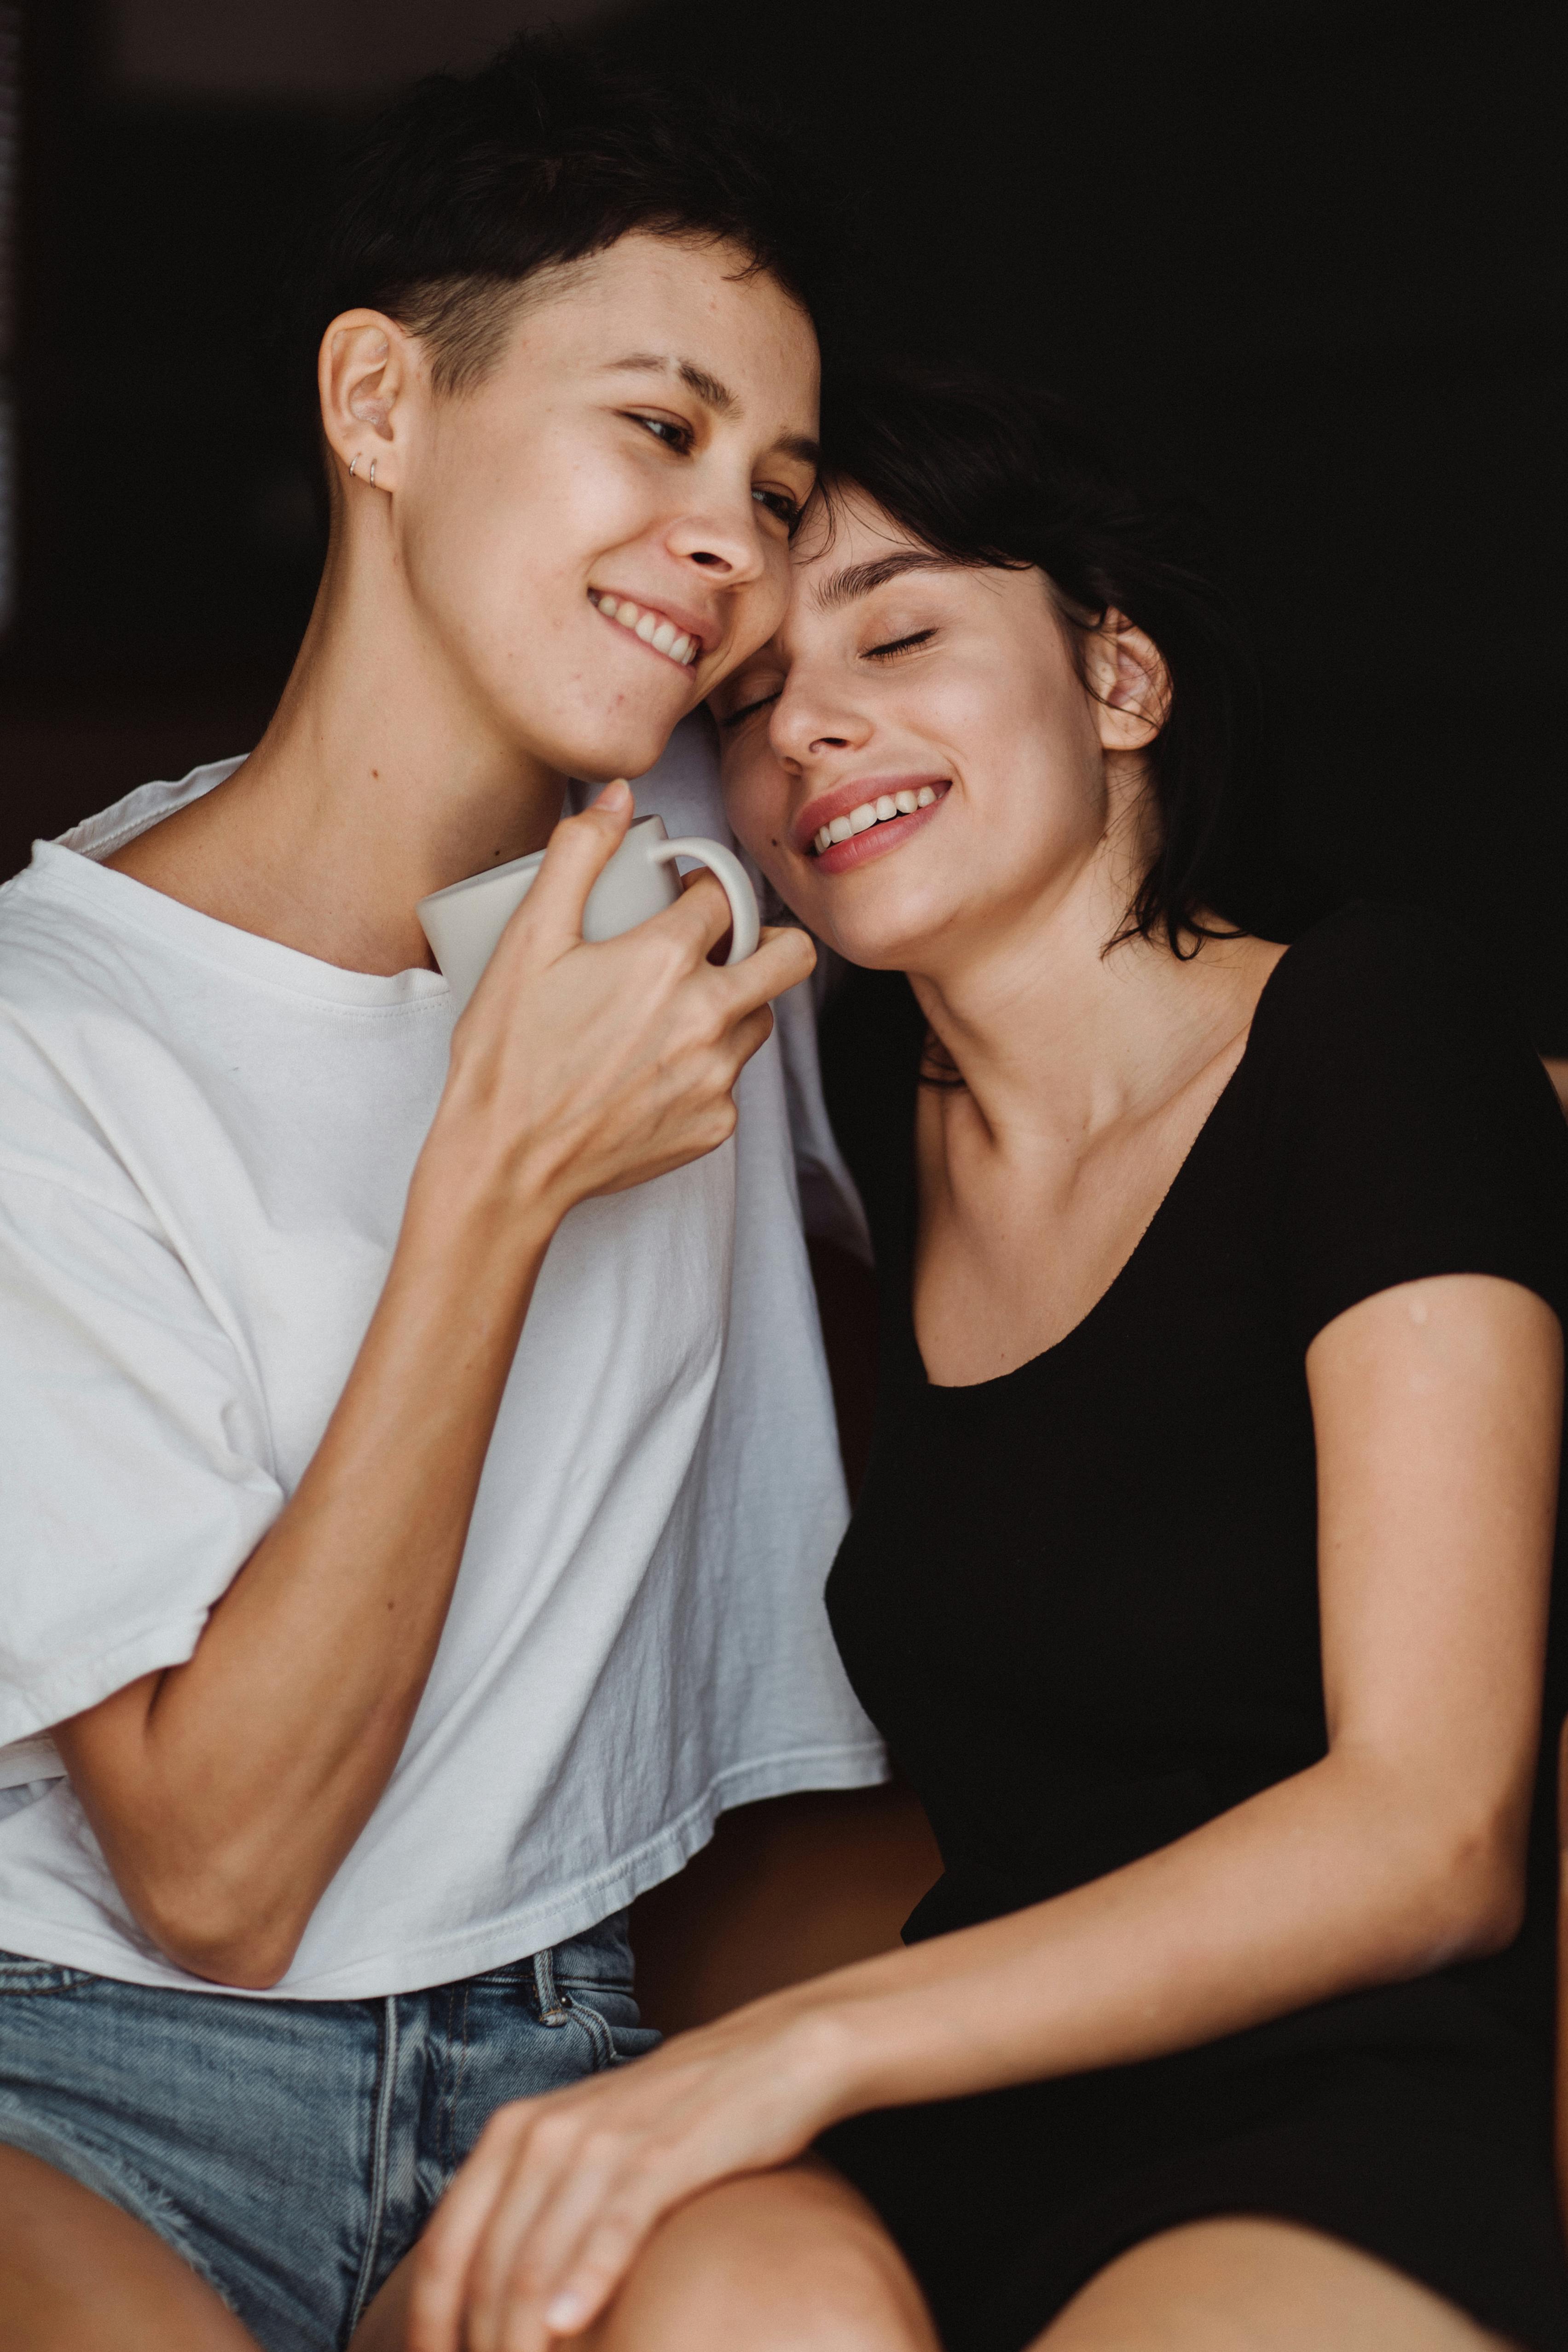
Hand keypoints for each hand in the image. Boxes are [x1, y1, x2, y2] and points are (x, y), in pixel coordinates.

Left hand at [407, 2001, 845, 2351]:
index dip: (429, 2324)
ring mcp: (602, 2142)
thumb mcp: (580, 2149)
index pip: (445, 2249)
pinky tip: (570, 2325)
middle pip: (487, 2270)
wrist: (766, 2056)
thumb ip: (530, 2205)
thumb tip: (482, 2295)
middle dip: (482, 2345)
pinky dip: (586, 2283)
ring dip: (522, 2340)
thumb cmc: (668, 2118)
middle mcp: (544, 2133)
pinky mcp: (662, 2155)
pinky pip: (611, 2228)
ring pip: (535, 2263)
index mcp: (513, 2132)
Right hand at [419, 783, 813, 1231]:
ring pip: (760, 1019)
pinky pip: (732, 1080)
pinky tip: (650, 1070)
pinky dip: (704, 1067)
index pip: (725, 896)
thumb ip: (577, 856)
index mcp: (664, 962)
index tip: (682, 899)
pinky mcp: (715, 1125)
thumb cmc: (509, 1055)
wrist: (504, 1164)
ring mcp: (716, 1076)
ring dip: (732, 1005)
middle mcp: (706, 1017)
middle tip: (719, 944)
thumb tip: (618, 798)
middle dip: (763, 939)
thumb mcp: (529, 941)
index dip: (704, 888)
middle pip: (787, 956)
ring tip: (669, 1013)